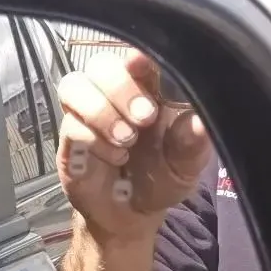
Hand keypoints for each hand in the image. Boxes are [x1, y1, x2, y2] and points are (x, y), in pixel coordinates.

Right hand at [56, 51, 212, 242]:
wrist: (131, 215)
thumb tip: (200, 122)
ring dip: (100, 110)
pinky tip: (116, 158)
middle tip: (145, 118)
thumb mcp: (187, 165)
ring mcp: (87, 115)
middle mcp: (113, 95)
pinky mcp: (70, 139)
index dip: (137, 55)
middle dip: (119, 86)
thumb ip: (192, 143)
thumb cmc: (162, 178)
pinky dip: (94, 141)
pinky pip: (70, 125)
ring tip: (126, 140)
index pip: (136, 56)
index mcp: (147, 88)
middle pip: (99, 64)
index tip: (143, 64)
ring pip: (73, 86)